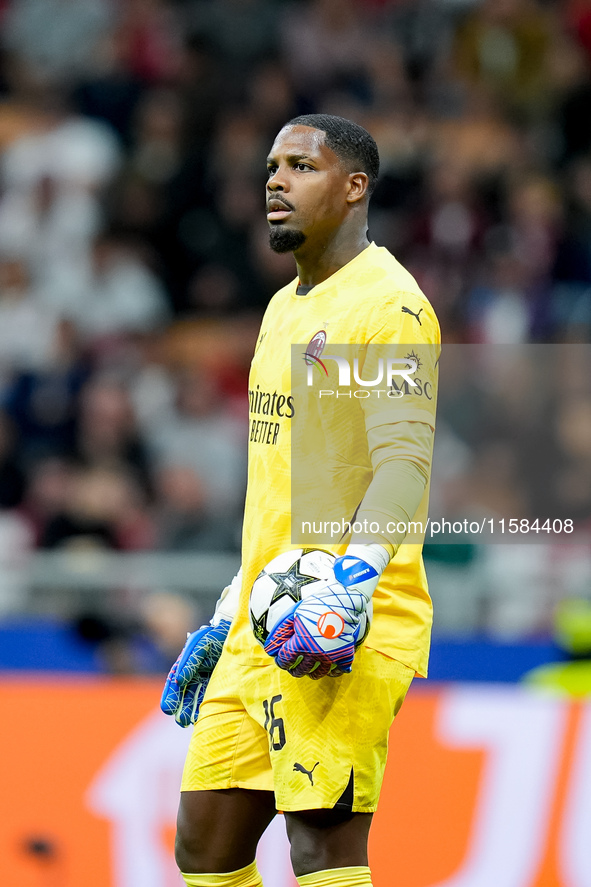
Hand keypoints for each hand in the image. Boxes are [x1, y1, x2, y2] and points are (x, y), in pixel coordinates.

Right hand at [160, 620, 229, 725]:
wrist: (238, 632)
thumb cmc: (216, 635)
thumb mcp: (200, 644)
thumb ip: (189, 661)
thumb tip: (178, 680)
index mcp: (187, 662)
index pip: (175, 681)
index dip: (171, 695)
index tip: (168, 709)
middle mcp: (196, 671)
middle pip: (185, 692)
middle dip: (181, 706)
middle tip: (180, 720)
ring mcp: (208, 677)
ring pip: (197, 696)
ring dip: (191, 709)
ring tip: (189, 721)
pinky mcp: (221, 681)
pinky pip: (210, 696)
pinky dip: (205, 706)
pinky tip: (202, 716)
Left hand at [264, 552, 380, 677]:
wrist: (343, 601)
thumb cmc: (316, 605)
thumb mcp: (294, 615)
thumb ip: (280, 632)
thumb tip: (270, 649)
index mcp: (300, 643)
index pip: (286, 659)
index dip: (281, 661)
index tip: (280, 660)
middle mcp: (314, 653)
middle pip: (300, 670)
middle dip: (294, 670)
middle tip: (292, 667)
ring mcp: (330, 655)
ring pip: (318, 673)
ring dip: (311, 673)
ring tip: (309, 671)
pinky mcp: (344, 654)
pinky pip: (338, 670)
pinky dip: (333, 672)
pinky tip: (330, 669)